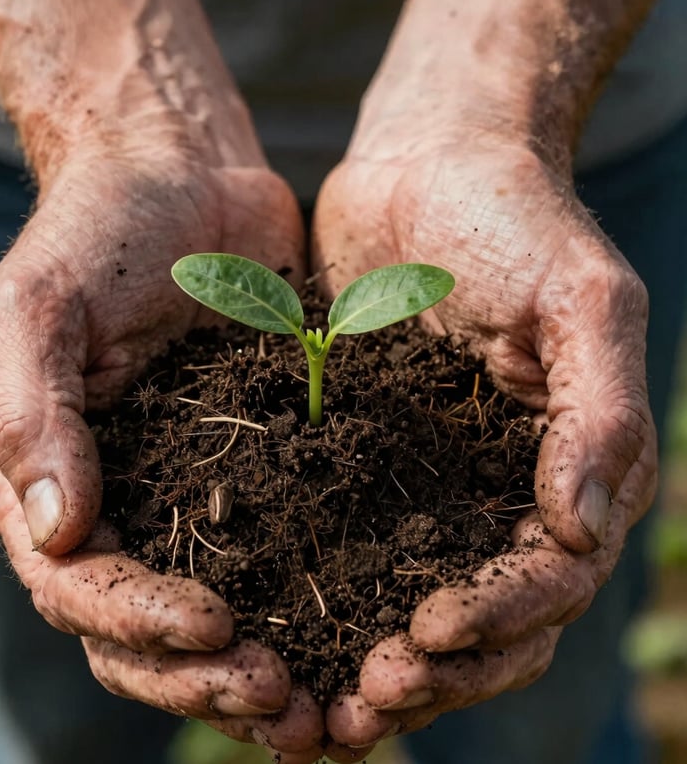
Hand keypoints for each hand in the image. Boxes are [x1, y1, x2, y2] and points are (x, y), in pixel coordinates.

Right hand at [0, 151, 305, 723]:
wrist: (179, 174)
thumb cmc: (97, 230)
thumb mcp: (36, 309)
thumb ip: (31, 416)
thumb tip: (54, 531)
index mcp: (52, 479)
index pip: (82, 588)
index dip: (141, 624)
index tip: (216, 628)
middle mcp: (121, 503)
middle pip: (148, 630)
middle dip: (207, 674)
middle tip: (284, 697)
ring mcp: (193, 489)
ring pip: (218, 613)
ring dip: (263, 667)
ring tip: (328, 701)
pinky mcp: (263, 463)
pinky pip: (285, 547)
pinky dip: (315, 603)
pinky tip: (369, 628)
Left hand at [310, 133, 655, 746]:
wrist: (425, 161)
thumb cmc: (513, 215)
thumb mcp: (581, 298)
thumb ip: (599, 411)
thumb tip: (586, 532)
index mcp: (565, 465)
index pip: (548, 579)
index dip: (498, 621)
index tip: (426, 634)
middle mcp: (497, 488)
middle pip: (483, 618)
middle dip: (433, 671)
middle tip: (363, 702)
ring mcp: (426, 478)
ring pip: (408, 601)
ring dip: (371, 662)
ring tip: (318, 708)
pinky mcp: (357, 454)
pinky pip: (342, 542)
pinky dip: (318, 600)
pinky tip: (269, 631)